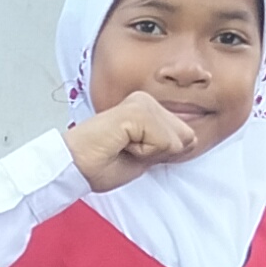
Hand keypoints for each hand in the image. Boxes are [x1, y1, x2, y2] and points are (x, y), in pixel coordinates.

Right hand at [63, 91, 197, 193]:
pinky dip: (145, 153)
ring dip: (150, 154)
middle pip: (185, 137)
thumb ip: (167, 147)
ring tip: (123, 148)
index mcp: (147, 108)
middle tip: (127, 152)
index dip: (164, 155)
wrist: (72, 167)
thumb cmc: (100, 164)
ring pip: (176, 141)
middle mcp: (146, 100)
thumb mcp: (144, 158)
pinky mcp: (137, 111)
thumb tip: (193, 139)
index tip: (132, 154)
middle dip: (160, 154)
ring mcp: (142, 103)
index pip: (184, 136)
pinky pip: (163, 142)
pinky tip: (122, 145)